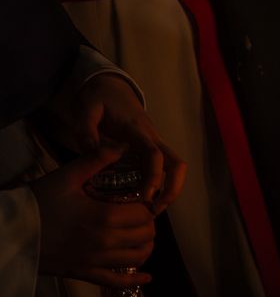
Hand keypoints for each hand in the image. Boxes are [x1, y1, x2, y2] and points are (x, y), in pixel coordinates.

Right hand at [29, 146, 154, 286]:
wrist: (10, 232)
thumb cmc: (38, 202)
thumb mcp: (66, 177)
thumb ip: (96, 160)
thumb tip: (122, 146)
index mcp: (105, 216)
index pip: (145, 213)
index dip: (148, 205)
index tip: (142, 200)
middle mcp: (106, 241)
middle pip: (146, 235)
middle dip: (148, 224)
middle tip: (140, 215)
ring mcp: (95, 261)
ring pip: (137, 257)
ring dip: (145, 246)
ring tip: (141, 236)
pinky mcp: (84, 273)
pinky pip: (116, 282)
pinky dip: (134, 280)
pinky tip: (146, 277)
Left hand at [41, 71, 184, 212]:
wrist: (112, 87)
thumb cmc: (99, 99)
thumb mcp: (86, 111)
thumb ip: (87, 132)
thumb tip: (96, 155)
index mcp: (136, 130)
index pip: (154, 154)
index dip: (154, 176)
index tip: (147, 195)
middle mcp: (151, 137)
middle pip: (176, 163)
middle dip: (173, 187)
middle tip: (157, 209)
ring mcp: (154, 142)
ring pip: (174, 166)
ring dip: (169, 188)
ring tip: (152, 209)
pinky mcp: (151, 147)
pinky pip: (163, 167)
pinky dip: (160, 183)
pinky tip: (144, 197)